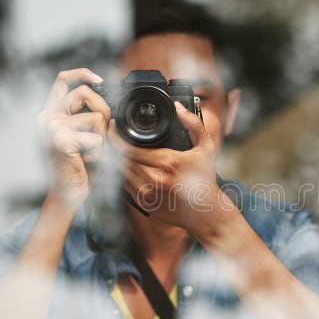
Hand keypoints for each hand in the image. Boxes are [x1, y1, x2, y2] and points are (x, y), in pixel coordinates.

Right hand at [37, 68, 110, 211]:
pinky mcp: (61, 140)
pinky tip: (86, 161)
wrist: (67, 194)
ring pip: (97, 117)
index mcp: (52, 113)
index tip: (99, 80)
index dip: (82, 74)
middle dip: (103, 111)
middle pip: (86, 93)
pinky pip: (97, 137)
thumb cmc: (79, 167)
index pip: (63, 80)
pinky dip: (99, 151)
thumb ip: (92, 117)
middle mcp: (47, 117)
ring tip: (89, 152)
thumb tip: (109, 104)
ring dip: (102, 138)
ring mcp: (52, 127)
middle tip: (100, 134)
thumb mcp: (87, 137)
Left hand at [108, 101, 231, 234]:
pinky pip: (125, 187)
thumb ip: (193, 124)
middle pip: (122, 159)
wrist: (206, 210)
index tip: (113, 126)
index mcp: (168, 162)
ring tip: (116, 149)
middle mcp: (156, 179)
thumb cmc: (206, 178)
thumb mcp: (205, 147)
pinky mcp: (145, 205)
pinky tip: (125, 166)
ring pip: (121, 173)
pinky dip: (122, 175)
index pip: (130, 148)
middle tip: (112, 135)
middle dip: (114, 145)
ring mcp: (149, 194)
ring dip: (116, 160)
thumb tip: (178, 107)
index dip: (116, 135)